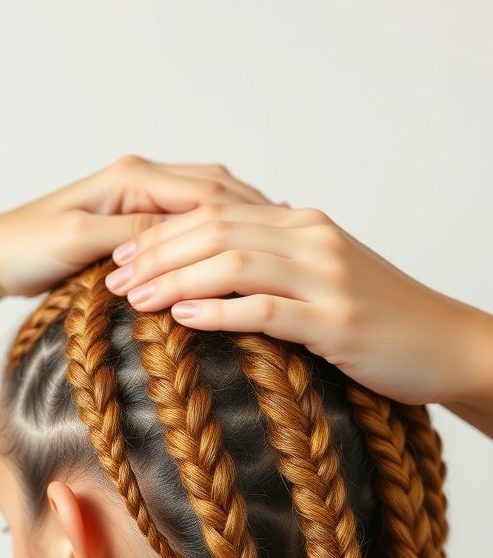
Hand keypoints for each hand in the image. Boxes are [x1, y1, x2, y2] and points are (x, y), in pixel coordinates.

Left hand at [0, 156, 276, 299]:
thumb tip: (184, 237)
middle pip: (216, 191)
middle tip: (290, 243)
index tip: (276, 243)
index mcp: (132, 178)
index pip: (204, 193)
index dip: (243, 219)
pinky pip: (191, 221)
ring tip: (278, 246)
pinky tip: (242, 253)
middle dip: (253, 216)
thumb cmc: (28, 247)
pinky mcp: (137, 221)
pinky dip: (220, 234)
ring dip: (241, 223)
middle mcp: (142, 179)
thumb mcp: (80, 242)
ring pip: (209, 203)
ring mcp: (141, 198)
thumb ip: (133, 236)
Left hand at [106, 203, 488, 406]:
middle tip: (113, 279)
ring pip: (233, 264)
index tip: (121, 257)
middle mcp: (312, 240)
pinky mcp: (335, 322)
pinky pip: (265, 309)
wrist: (445, 343)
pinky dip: (219, 311)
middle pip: (215, 230)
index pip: (218, 213)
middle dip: (156, 253)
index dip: (162, 233)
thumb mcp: (327, 279)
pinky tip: (183, 318)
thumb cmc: (382, 319)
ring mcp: (326, 279)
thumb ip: (279, 266)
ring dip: (176, 280)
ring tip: (134, 300)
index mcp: (304, 224)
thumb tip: (220, 274)